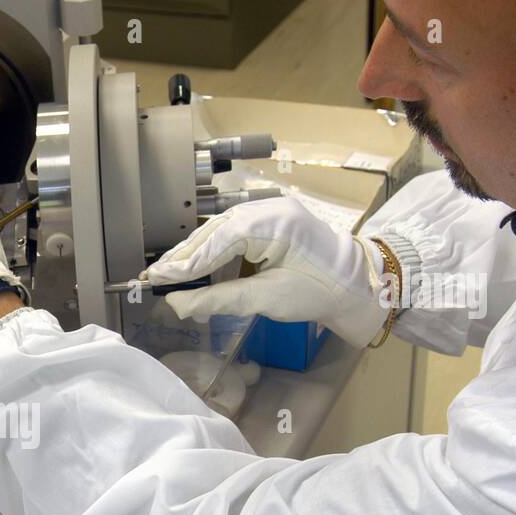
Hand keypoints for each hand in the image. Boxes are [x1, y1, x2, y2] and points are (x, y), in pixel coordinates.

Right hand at [143, 196, 389, 347]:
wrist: (360, 285)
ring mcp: (271, 213)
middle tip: (154, 277)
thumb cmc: (320, 291)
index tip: (157, 278)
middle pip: (214, 231)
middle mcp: (268, 209)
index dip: (185, 262)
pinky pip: (234, 234)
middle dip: (185, 256)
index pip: (217, 239)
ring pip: (220, 231)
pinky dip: (214, 253)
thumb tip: (177, 305)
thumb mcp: (267, 299)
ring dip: (197, 255)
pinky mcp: (272, 223)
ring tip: (170, 275)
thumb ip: (219, 299)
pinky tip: (198, 270)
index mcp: (273, 221)